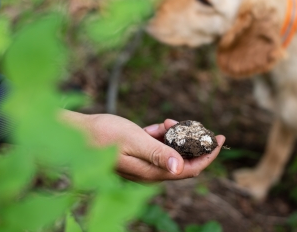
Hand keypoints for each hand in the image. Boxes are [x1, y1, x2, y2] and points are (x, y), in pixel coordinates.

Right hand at [61, 110, 225, 181]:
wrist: (77, 132)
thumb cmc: (102, 135)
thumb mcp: (133, 141)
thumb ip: (157, 153)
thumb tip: (180, 168)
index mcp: (151, 173)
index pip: (190, 170)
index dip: (208, 156)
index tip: (220, 138)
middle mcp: (150, 172)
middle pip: (183, 161)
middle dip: (190, 142)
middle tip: (188, 124)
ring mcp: (144, 164)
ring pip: (171, 151)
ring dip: (174, 136)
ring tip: (166, 123)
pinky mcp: (138, 155)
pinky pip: (159, 147)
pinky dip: (161, 135)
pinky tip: (155, 126)